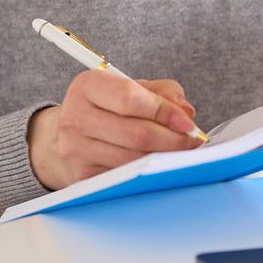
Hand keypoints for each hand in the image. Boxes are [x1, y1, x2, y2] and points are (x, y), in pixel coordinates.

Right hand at [27, 71, 202, 190]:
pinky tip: (159, 165)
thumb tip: (186, 113)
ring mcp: (75, 149)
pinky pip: (124, 176)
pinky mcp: (81, 175)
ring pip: (133, 159)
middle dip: (172, 140)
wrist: (69, 134)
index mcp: (87, 86)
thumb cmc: (107, 107)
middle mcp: (76, 116)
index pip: (131, 99)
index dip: (164, 111)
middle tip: (193, 142)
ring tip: (180, 153)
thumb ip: (163, 92)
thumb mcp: (131, 88)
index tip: (188, 123)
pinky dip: (147, 171)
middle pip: (136, 134)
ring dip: (163, 157)